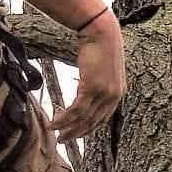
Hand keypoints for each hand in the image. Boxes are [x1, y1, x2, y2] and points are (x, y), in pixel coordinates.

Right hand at [51, 12, 125, 141]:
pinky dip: (63, 118)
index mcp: (117, 93)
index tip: (76, 134)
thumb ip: (97, 82)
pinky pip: (76, 109)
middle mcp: (113, 96)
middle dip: (76, 133)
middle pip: (93, 122)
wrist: (101, 32)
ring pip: (83, 118)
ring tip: (54, 132)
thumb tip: (85, 87)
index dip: (88, 129)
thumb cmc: (101, 46)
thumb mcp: (103, 68)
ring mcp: (103, 93)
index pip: (102, 118)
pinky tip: (54, 122)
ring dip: (67, 128)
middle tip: (63, 140)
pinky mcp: (92, 88)